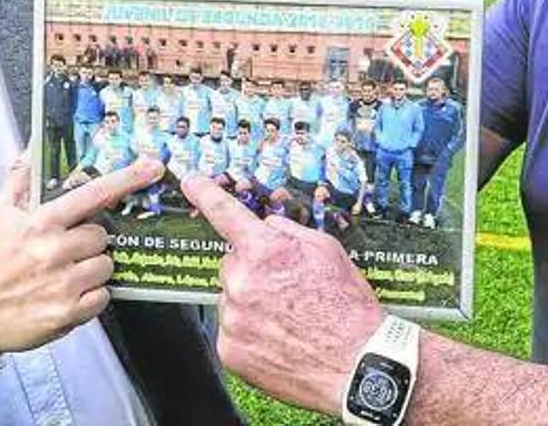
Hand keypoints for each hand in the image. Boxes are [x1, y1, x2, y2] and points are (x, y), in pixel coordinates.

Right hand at [0, 155, 163, 355]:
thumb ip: (20, 180)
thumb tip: (30, 150)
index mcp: (41, 222)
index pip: (93, 194)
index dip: (126, 179)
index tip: (151, 167)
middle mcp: (53, 250)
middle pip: (102, 236)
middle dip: (90, 243)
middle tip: (67, 250)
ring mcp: (62, 283)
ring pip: (106, 266)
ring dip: (91, 270)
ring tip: (64, 274)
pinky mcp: (67, 312)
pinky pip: (102, 297)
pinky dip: (90, 297)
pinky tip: (66, 294)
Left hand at [183, 175, 383, 414]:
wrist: (356, 364)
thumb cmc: (347, 308)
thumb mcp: (327, 251)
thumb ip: (288, 232)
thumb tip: (266, 226)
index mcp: (265, 251)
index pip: (224, 213)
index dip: (204, 193)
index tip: (190, 182)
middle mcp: (241, 282)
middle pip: (232, 263)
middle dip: (253, 270)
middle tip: (287, 289)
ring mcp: (232, 318)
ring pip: (232, 298)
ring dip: (250, 303)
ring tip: (288, 319)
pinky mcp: (229, 350)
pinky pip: (231, 329)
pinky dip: (249, 332)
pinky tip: (278, 338)